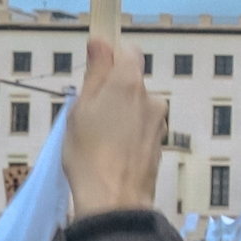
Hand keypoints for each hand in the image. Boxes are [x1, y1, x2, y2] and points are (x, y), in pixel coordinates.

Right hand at [60, 36, 167, 218]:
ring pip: (137, 105)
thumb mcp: (80, 108)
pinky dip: (129, 132)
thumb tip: (101, 41)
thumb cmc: (88, 153)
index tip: (95, 71)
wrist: (113, 200)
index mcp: (128, 83)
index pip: (129, 52)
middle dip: (112, 90)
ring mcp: (158, 121)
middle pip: (132, 81)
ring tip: (98, 137)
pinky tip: (113, 150)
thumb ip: (95, 72)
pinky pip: (142, 126)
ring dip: (121, 113)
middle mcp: (150, 97)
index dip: (112, 57)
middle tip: (88, 113)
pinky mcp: (160, 141)